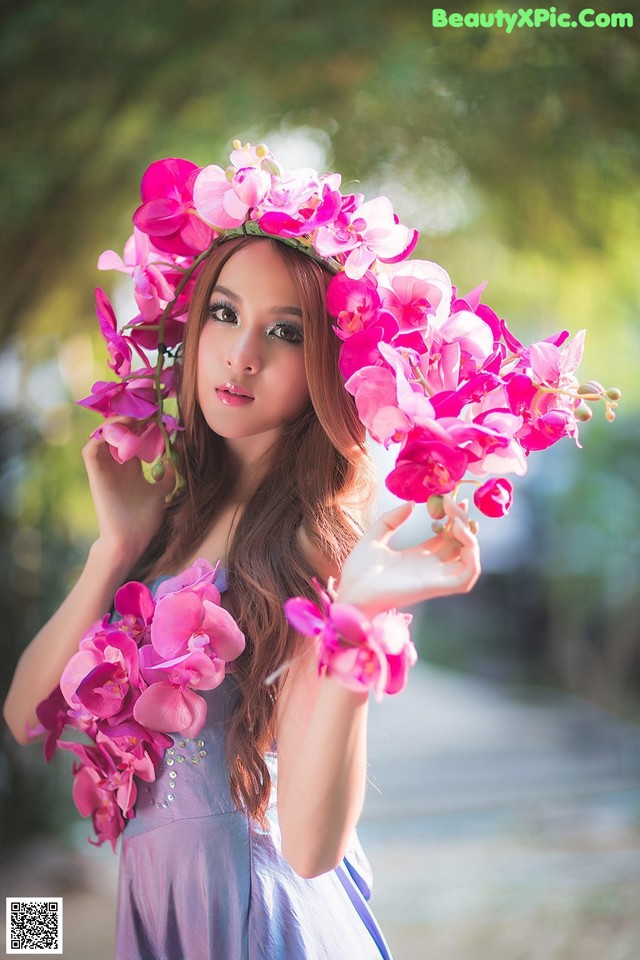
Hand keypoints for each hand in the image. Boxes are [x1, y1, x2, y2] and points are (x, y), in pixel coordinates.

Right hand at [82, 417, 174, 564]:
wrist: (130, 540)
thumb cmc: (145, 520)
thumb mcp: (162, 490)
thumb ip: (167, 473)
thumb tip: (176, 453)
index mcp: (131, 466)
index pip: (133, 435)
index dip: (143, 422)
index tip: (160, 410)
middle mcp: (116, 464)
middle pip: (117, 430)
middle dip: (131, 415)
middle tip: (147, 405)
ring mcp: (105, 468)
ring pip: (102, 435)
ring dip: (116, 423)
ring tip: (135, 416)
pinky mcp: (96, 475)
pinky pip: (91, 449)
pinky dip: (102, 437)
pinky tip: (121, 431)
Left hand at [337, 496, 480, 616]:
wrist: (351, 593)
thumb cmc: (358, 572)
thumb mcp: (373, 537)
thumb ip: (391, 520)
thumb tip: (411, 504)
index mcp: (416, 557)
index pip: (447, 537)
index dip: (454, 519)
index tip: (453, 498)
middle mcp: (430, 567)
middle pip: (460, 544)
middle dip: (462, 521)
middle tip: (452, 501)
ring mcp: (435, 577)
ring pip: (469, 560)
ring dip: (470, 538)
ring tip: (456, 520)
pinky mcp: (436, 586)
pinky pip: (467, 576)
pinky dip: (472, 555)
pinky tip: (458, 534)